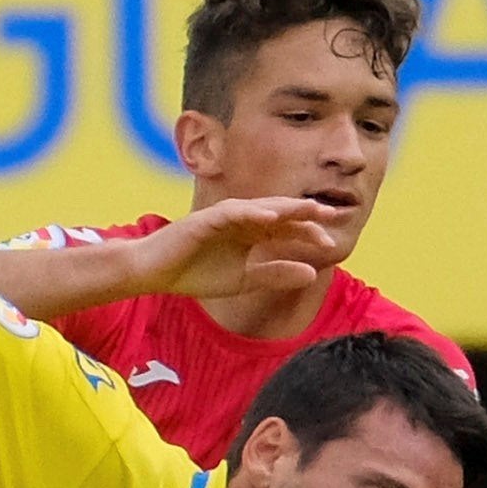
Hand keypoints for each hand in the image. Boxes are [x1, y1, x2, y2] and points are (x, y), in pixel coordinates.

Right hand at [129, 199, 342, 304]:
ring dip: (283, 207)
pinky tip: (271, 216)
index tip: (330, 243)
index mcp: (251, 234)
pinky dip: (252, 212)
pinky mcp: (206, 219)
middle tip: (331, 214)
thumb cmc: (196, 273)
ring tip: (307, 208)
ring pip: (259, 207)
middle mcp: (241, 220)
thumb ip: (276, 276)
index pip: (286, 229)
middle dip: (304, 212)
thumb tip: (313, 274)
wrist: (155, 274)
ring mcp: (224, 217)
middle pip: (278, 212)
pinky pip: (232, 213)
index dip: (308, 233)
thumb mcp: (244, 280)